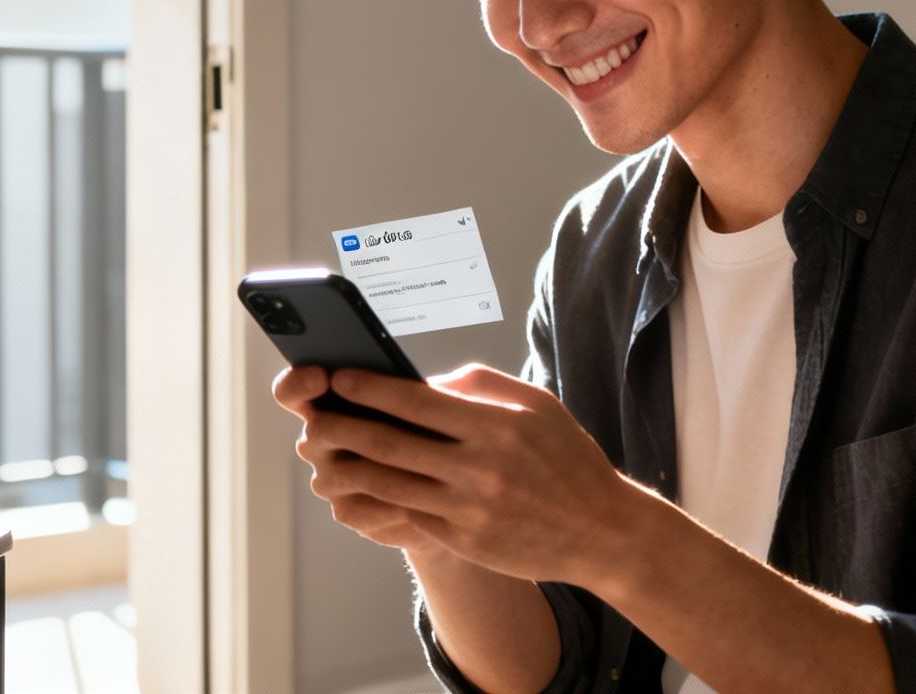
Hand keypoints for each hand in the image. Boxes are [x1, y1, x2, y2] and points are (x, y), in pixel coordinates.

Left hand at [281, 363, 634, 584]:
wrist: (602, 532)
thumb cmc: (567, 458)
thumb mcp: (536, 405)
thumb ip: (479, 385)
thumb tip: (424, 380)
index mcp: (494, 426)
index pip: (415, 402)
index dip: (369, 388)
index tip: (338, 377)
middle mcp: (479, 467)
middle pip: (390, 443)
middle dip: (342, 427)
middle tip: (312, 418)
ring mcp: (469, 508)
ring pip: (389, 484)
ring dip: (346, 468)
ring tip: (320, 455)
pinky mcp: (465, 539)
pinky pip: (408, 514)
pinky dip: (374, 501)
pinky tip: (353, 489)